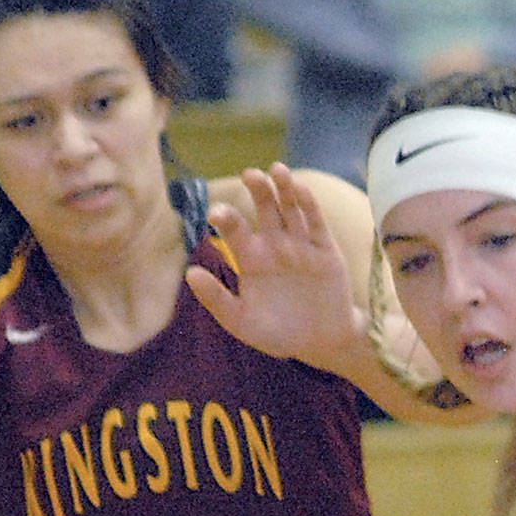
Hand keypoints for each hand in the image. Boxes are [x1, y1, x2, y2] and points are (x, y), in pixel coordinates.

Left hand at [185, 164, 362, 368]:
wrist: (321, 344)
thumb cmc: (278, 333)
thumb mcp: (243, 322)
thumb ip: (217, 300)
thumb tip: (190, 274)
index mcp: (251, 257)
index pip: (235, 229)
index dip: (227, 218)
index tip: (216, 214)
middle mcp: (274, 244)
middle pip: (265, 207)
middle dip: (258, 190)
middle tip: (249, 174)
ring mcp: (301, 245)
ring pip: (291, 208)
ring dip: (285, 188)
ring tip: (276, 170)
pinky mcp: (325, 251)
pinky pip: (316, 223)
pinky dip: (309, 205)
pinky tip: (300, 189)